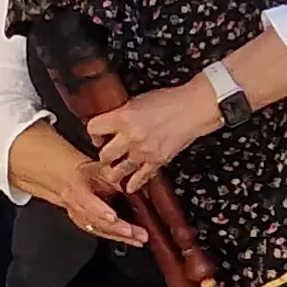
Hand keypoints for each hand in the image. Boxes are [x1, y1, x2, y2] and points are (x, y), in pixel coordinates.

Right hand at [10, 133, 147, 245]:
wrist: (61, 177)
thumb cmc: (79, 170)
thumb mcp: (96, 166)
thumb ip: (113, 176)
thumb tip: (133, 182)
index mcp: (76, 189)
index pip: (87, 203)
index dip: (100, 211)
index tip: (113, 217)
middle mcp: (76, 206)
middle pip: (96, 222)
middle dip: (118, 229)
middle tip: (136, 234)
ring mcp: (79, 216)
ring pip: (99, 230)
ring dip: (120, 236)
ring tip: (138, 239)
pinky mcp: (84, 222)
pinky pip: (99, 231)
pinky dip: (114, 236)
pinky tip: (129, 239)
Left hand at [86, 79, 222, 178]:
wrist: (194, 108)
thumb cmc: (170, 100)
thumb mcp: (137, 100)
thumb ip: (121, 113)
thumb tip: (109, 122)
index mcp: (123, 117)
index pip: (93, 129)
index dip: (93, 132)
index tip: (98, 135)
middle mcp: (131, 136)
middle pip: (104, 155)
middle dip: (104, 154)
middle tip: (108, 152)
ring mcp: (144, 151)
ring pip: (117, 171)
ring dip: (114, 171)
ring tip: (114, 169)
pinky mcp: (157, 161)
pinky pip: (140, 178)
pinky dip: (133, 184)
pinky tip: (129, 185)